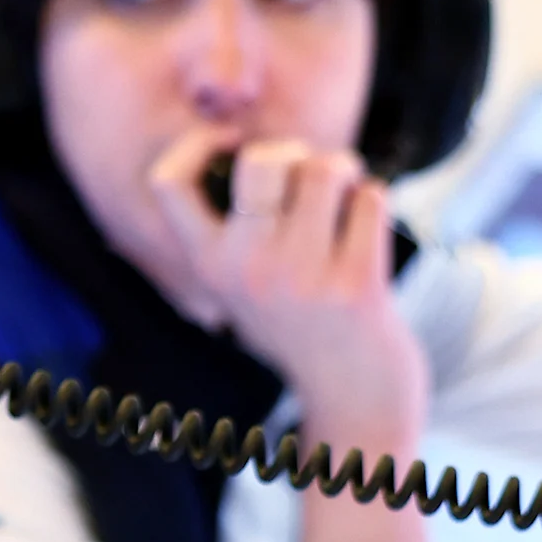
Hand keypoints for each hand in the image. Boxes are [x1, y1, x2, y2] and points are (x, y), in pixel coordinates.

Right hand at [144, 131, 427, 447]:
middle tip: (311, 175)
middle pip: (261, 159)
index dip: (197, 143)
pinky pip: (371, 198)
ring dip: (344, 171)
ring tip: (346, 195)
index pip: (167, 181)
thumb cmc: (302, 323)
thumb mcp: (245, 282)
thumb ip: (236, 224)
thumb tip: (250, 142)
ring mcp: (302, 281)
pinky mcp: (357, 288)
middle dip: (296, 152)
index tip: (231, 145)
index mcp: (208, 267)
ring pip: (325, 169)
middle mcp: (246, 272)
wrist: (355, 400)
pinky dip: (374, 200)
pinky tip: (368, 229)